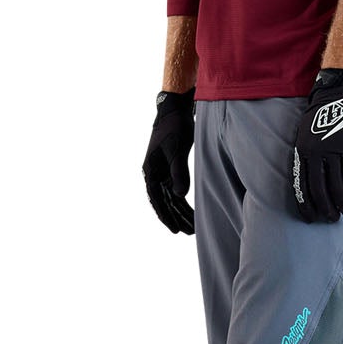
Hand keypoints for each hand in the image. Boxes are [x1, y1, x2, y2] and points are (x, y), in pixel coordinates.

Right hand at [143, 89, 195, 233]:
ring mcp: (161, 171)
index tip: (175, 230)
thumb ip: (178, 172)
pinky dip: (181, 200)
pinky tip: (188, 209)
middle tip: (188, 233)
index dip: (166, 216)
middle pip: (164, 201)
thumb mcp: (177, 149)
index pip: (157, 199)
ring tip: (191, 226)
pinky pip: (174, 188)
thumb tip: (180, 195)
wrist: (175, 110)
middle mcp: (153, 173)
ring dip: (180, 211)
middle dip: (175, 217)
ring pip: (170, 197)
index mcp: (150, 170)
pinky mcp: (169, 167)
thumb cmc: (175, 127)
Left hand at [289, 68, 342, 223]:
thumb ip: (308, 155)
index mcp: (302, 151)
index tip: (311, 217)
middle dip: (326, 208)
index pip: (301, 185)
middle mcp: (315, 154)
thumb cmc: (322, 112)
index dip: (305, 204)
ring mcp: (333, 152)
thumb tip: (313, 178)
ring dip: (342, 203)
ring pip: (337, 186)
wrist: (339, 93)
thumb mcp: (306, 133)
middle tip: (332, 218)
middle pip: (319, 189)